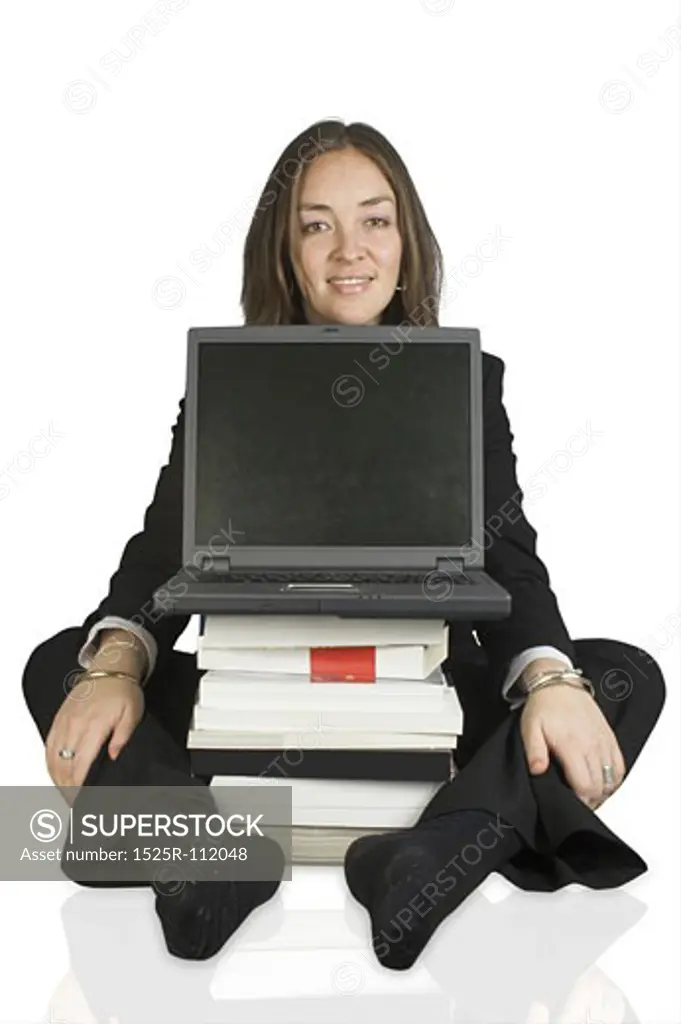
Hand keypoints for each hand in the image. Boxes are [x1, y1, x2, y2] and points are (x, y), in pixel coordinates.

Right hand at [45, 674, 144, 800]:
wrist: (109, 668)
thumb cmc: (123, 691)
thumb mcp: (133, 714)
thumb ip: (122, 737)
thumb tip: (113, 757)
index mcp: (94, 726)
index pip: (81, 764)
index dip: (79, 786)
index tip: (82, 799)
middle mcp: (75, 725)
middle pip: (64, 766)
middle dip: (68, 788)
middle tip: (76, 802)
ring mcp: (64, 722)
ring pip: (53, 758)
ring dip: (57, 779)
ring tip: (66, 794)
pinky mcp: (59, 720)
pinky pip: (48, 746)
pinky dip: (50, 764)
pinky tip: (55, 774)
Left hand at [520, 684, 625, 808]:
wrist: (559, 683)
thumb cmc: (543, 707)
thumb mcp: (529, 728)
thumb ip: (534, 752)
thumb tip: (538, 771)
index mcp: (572, 745)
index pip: (585, 786)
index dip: (580, 801)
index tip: (571, 802)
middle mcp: (592, 745)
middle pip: (600, 787)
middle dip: (590, 800)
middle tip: (578, 801)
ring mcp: (603, 742)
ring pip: (612, 779)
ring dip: (602, 791)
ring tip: (588, 793)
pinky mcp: (610, 738)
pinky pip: (620, 766)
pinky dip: (614, 778)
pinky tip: (602, 781)